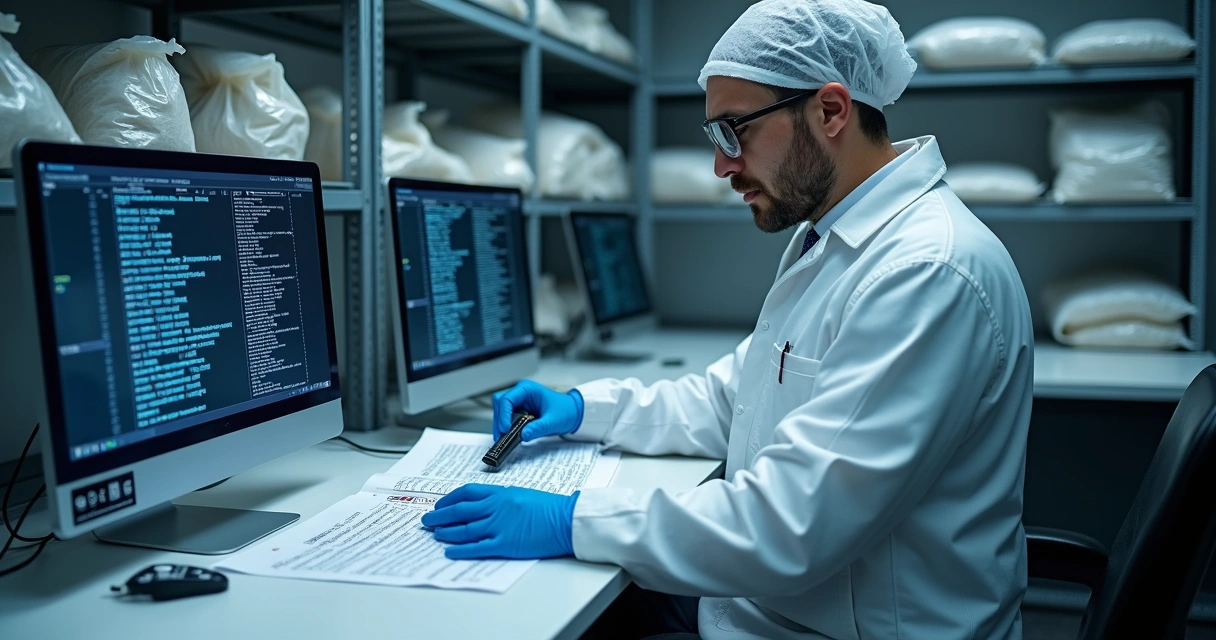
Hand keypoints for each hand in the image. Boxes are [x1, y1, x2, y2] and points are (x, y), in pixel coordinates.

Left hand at [421, 484, 577, 559]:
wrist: (565, 519)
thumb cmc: (549, 507)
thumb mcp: (522, 494)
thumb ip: (502, 499)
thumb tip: (485, 506)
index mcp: (500, 493)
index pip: (467, 493)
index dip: (449, 498)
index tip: (440, 503)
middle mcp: (495, 508)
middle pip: (459, 511)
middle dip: (439, 515)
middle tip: (427, 519)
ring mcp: (498, 526)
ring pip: (464, 529)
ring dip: (445, 532)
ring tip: (434, 534)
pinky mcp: (504, 544)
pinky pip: (476, 547)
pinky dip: (461, 550)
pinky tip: (450, 552)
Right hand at [493, 380, 583, 441]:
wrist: (573, 413)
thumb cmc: (565, 411)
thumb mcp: (553, 421)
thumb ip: (538, 428)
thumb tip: (524, 435)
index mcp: (527, 389)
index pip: (507, 399)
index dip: (503, 414)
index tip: (505, 429)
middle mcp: (520, 393)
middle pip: (500, 404)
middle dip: (499, 420)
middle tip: (502, 436)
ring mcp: (519, 402)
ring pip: (501, 411)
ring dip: (501, 424)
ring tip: (505, 438)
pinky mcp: (519, 411)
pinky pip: (507, 417)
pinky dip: (506, 427)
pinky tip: (509, 436)